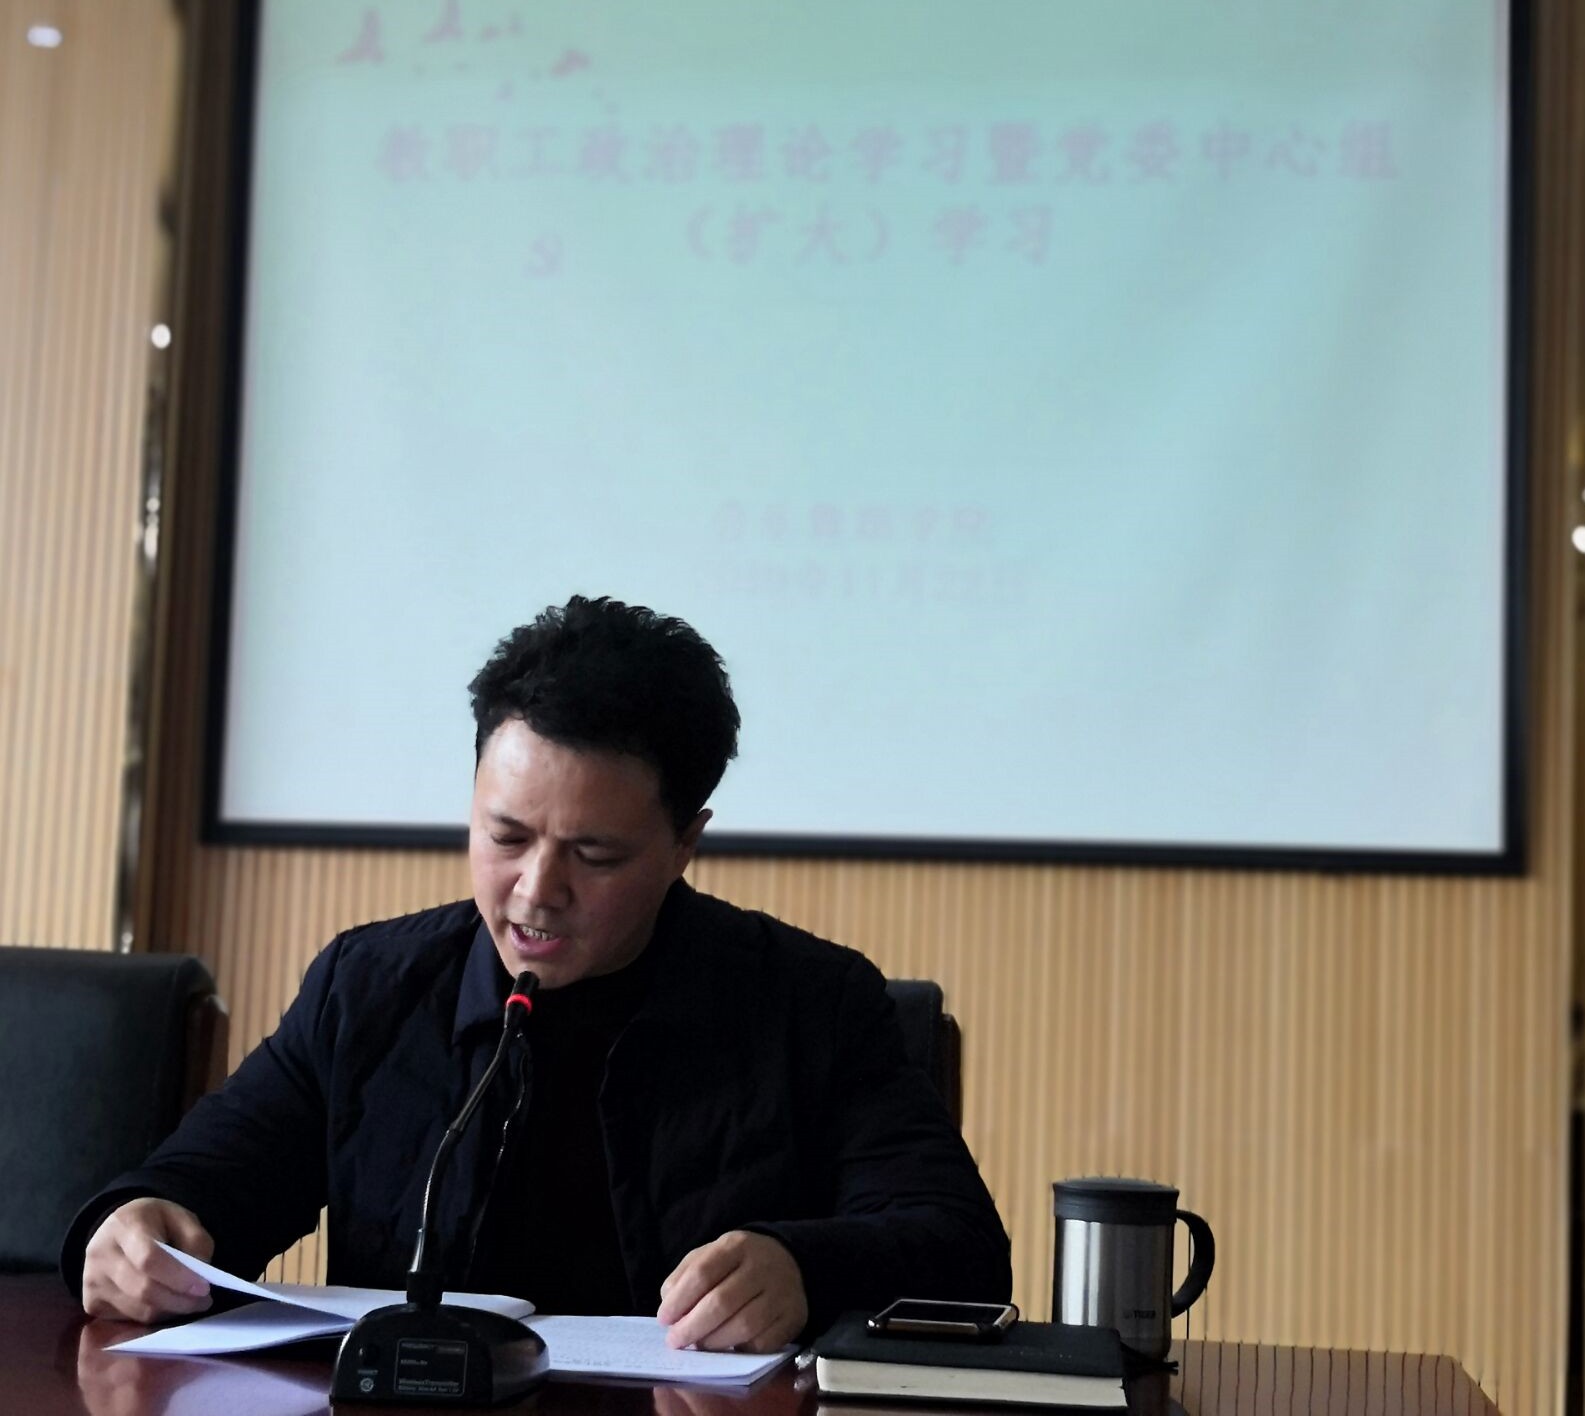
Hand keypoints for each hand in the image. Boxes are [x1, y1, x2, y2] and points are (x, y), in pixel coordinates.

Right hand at [81, 1197, 214, 1321]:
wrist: (112, 1229)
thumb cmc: (151, 1222)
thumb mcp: (179, 1216)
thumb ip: (195, 1240)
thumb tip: (201, 1273)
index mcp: (126, 1225)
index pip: (149, 1258)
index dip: (178, 1277)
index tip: (203, 1288)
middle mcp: (102, 1255)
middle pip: (142, 1289)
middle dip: (178, 1300)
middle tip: (203, 1302)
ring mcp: (92, 1281)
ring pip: (136, 1310)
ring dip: (168, 1312)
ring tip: (190, 1304)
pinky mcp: (91, 1302)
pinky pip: (126, 1319)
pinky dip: (151, 1317)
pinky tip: (166, 1307)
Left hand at [657, 1230, 807, 1352]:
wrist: (789, 1262)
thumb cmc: (739, 1263)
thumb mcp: (711, 1255)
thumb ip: (686, 1275)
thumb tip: (669, 1305)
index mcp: (736, 1245)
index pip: (702, 1273)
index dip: (679, 1300)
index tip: (664, 1319)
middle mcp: (761, 1267)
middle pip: (721, 1302)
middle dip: (692, 1327)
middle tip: (675, 1341)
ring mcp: (781, 1293)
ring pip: (743, 1326)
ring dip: (713, 1342)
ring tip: (699, 1344)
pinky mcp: (793, 1317)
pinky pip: (762, 1343)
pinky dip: (739, 1350)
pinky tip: (727, 1347)